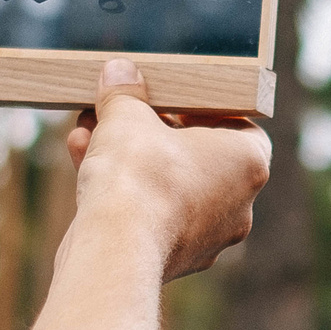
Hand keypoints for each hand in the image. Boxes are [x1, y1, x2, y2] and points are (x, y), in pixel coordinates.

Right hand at [65, 60, 270, 281]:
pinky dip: (124, 190)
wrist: (115, 250)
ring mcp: (208, 236)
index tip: (169, 97)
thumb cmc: (137, 177)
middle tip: (121, 111)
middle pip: (196, 154)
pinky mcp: (175, 257)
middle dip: (151, 130)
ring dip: (129, 157)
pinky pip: (152, 212)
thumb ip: (125, 92)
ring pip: (168, 185)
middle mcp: (238, 204)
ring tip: (90, 132)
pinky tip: (83, 161)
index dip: (201, 105)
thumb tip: (120, 72)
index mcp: (248, 162)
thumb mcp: (126, 115)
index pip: (238, 122)